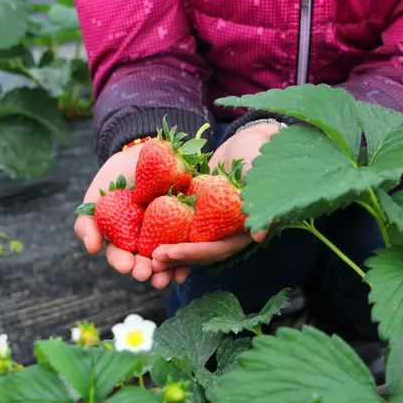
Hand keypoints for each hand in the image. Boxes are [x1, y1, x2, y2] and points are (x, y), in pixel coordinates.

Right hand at [73, 145, 188, 288]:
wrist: (145, 152)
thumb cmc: (115, 177)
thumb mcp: (96, 197)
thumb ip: (88, 223)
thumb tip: (92, 249)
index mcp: (123, 240)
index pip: (121, 257)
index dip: (122, 262)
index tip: (125, 265)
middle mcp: (145, 243)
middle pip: (144, 263)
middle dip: (144, 271)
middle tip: (145, 273)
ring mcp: (167, 236)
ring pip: (167, 260)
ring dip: (166, 271)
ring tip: (165, 278)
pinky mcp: (187, 226)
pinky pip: (189, 245)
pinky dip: (188, 257)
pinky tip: (185, 267)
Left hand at [151, 123, 279, 272]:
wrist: (246, 141)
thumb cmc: (258, 155)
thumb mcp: (259, 176)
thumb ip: (260, 203)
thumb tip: (259, 236)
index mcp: (243, 232)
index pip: (217, 249)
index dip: (193, 253)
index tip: (169, 252)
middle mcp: (226, 233)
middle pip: (199, 253)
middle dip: (175, 258)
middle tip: (152, 261)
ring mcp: (211, 225)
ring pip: (187, 243)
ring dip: (167, 252)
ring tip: (145, 259)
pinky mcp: (198, 214)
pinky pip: (179, 225)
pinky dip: (163, 231)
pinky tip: (142, 236)